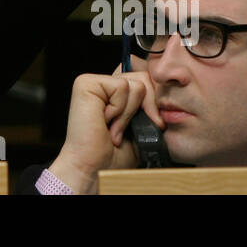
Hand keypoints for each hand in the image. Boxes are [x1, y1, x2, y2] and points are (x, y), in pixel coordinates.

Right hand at [48, 67, 161, 193]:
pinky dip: (120, 110)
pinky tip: (106, 122)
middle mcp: (105, 84)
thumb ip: (149, 100)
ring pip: (137, 84)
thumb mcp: (145, 125)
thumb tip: (160, 78)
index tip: (145, 124)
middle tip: (128, 130)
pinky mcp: (86, 83)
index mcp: (116, 92)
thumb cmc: (117, 153)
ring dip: (129, 114)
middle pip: (144, 79)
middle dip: (145, 109)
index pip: (146, 79)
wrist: (97, 168)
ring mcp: (94, 82)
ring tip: (114, 128)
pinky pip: (122, 87)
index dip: (152, 102)